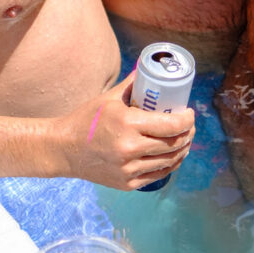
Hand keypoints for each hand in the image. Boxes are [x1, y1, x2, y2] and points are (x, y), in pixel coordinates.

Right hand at [58, 74, 194, 190]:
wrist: (64, 149)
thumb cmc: (86, 119)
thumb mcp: (109, 98)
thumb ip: (131, 84)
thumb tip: (148, 68)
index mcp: (128, 124)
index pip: (171, 125)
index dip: (187, 120)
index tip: (190, 113)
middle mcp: (130, 149)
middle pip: (174, 144)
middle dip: (188, 134)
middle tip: (190, 126)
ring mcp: (128, 169)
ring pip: (169, 161)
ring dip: (182, 150)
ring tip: (185, 140)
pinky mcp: (126, 184)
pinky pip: (157, 175)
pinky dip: (169, 165)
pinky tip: (172, 157)